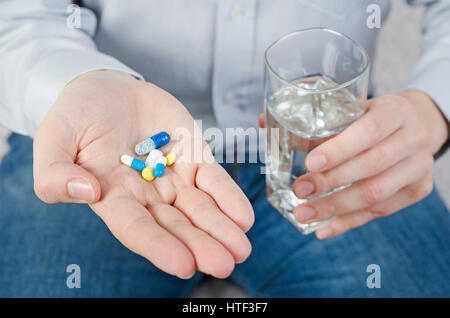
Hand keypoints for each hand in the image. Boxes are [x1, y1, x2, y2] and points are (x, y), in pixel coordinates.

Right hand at [33, 70, 253, 278]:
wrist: (106, 88)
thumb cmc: (76, 117)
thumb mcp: (52, 139)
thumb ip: (55, 172)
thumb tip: (86, 193)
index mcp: (113, 198)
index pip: (137, 229)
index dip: (159, 246)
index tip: (184, 264)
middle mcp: (147, 194)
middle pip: (176, 225)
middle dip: (201, 245)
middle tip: (224, 263)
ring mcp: (173, 176)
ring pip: (200, 208)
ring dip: (221, 228)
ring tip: (241, 248)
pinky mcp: (193, 156)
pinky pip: (213, 180)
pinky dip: (229, 197)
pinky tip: (244, 217)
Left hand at [291, 90, 448, 238]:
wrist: (418, 125)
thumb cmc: (374, 116)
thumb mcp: (353, 107)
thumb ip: (314, 116)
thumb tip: (264, 121)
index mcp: (394, 112)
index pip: (369, 130)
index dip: (340, 149)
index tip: (309, 163)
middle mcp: (412, 139)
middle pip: (371, 166)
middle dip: (330, 182)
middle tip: (298, 190)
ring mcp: (418, 168)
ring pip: (375, 194)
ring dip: (335, 207)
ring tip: (303, 214)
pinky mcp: (416, 190)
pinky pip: (380, 212)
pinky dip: (348, 222)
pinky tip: (323, 228)